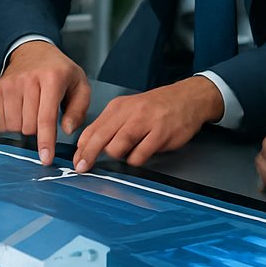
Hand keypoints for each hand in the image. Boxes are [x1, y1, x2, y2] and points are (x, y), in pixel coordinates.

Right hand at [0, 40, 91, 164]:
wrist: (32, 50)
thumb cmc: (59, 71)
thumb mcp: (79, 85)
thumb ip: (79, 110)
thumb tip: (67, 130)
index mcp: (52, 78)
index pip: (46, 118)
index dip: (46, 141)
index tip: (45, 158)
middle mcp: (28, 79)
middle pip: (28, 126)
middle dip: (37, 131)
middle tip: (43, 118)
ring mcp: (9, 84)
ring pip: (13, 126)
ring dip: (22, 128)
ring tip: (30, 114)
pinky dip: (8, 125)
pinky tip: (17, 114)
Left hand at [71, 77, 224, 170]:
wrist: (188, 98)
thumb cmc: (156, 107)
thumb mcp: (129, 109)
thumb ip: (110, 126)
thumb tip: (89, 147)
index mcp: (118, 107)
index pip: (92, 129)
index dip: (82, 148)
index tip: (77, 160)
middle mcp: (129, 112)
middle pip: (100, 138)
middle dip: (89, 156)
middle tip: (83, 168)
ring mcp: (145, 122)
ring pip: (117, 147)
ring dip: (118, 156)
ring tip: (127, 152)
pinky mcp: (160, 134)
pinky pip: (139, 156)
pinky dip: (136, 160)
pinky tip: (142, 154)